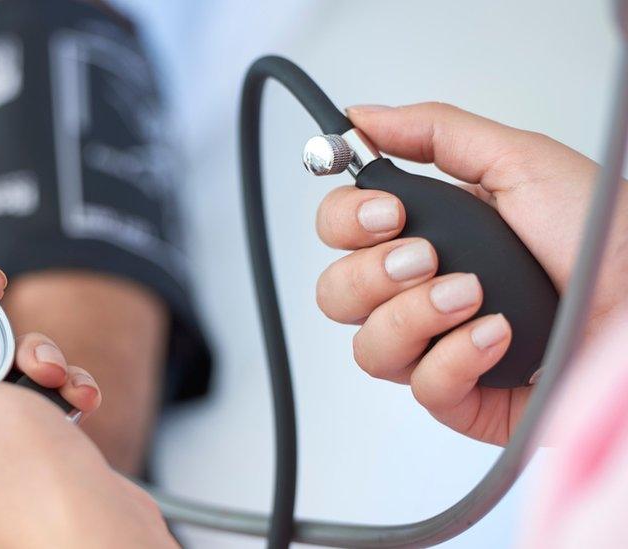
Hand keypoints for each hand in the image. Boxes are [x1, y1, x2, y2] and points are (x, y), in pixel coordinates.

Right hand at [315, 103, 627, 444]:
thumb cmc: (602, 237)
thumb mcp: (518, 161)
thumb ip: (434, 133)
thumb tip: (360, 119)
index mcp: (426, 232)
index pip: (338, 231)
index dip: (346, 222)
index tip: (389, 212)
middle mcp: (420, 291)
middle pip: (335, 294)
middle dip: (372, 273)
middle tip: (427, 257)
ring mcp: (437, 345)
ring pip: (368, 348)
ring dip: (415, 315)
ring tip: (470, 296)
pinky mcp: (463, 396)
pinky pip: (422, 387)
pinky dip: (457, 358)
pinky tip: (498, 336)